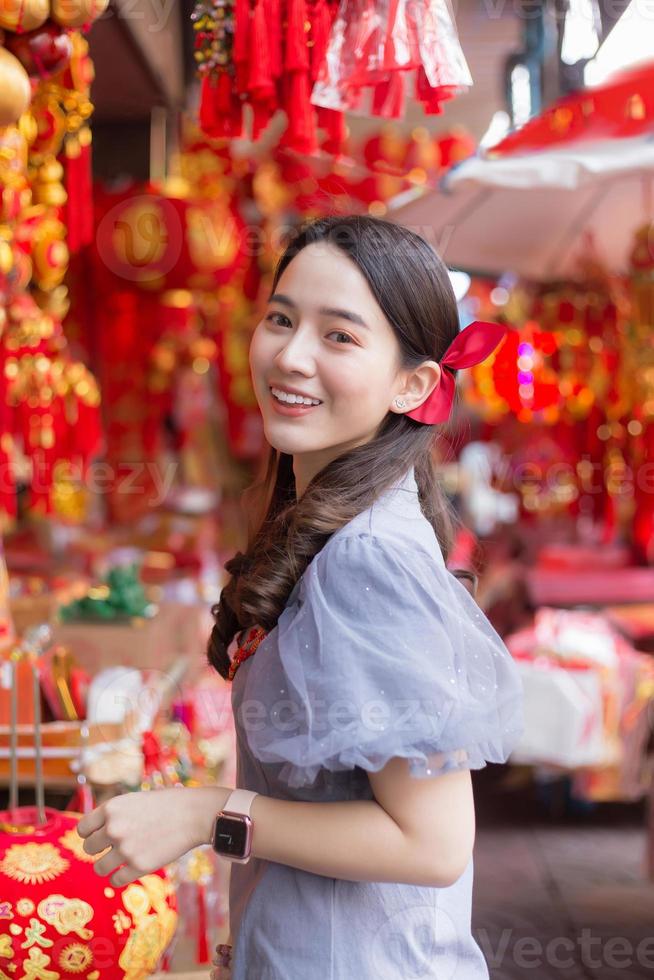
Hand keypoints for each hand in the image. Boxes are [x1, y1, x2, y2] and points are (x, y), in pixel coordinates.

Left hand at [77, 785, 230, 886]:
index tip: (100, 836)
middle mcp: (113, 828)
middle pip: (88, 848)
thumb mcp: (135, 801)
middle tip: (114, 847)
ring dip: (108, 866)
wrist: (193, 814)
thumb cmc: (167, 804)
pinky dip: (121, 877)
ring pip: (99, 868)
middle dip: (100, 849)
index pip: (83, 829)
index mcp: (111, 808)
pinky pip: (116, 880)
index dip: (91, 833)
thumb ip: (114, 816)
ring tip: (122, 860)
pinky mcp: (138, 867)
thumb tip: (96, 834)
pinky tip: (131, 869)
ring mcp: (125, 849)